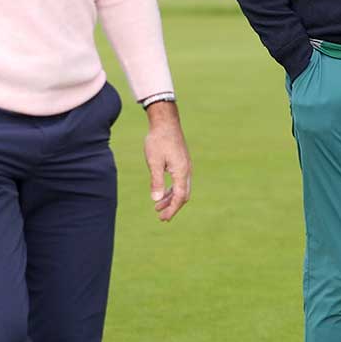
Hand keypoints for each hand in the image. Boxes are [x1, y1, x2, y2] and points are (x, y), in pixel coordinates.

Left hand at [143, 101, 191, 221]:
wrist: (166, 123)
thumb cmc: (158, 141)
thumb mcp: (154, 162)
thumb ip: (156, 181)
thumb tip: (156, 200)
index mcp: (181, 172)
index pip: (179, 197)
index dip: (172, 209)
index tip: (163, 218)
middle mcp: (187, 171)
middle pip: (183, 195)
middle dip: (173, 207)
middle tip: (161, 217)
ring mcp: (186, 167)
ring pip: (182, 189)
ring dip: (171, 199)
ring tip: (158, 207)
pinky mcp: (182, 163)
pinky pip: (180, 182)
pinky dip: (172, 190)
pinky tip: (162, 192)